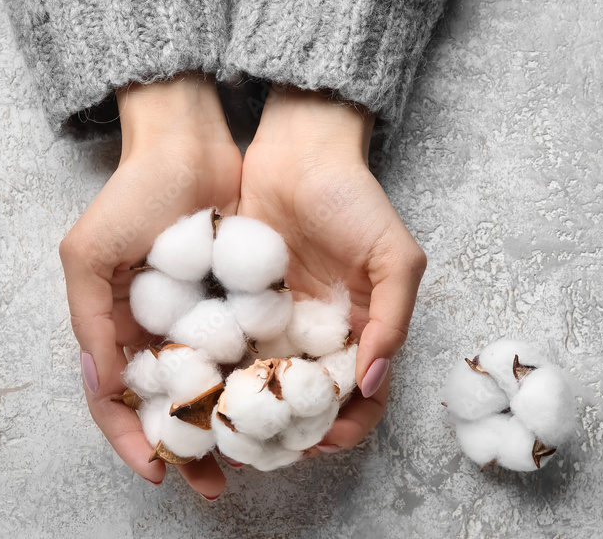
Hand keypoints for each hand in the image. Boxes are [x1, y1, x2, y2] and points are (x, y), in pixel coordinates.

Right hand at [59, 74, 240, 497]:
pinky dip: (253, 384)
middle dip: (187, 450)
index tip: (159, 472)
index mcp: (114, 329)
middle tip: (214, 486)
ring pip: (211, 390)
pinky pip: (245, 353)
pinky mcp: (238, 303)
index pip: (116, 400)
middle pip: (169, 407)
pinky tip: (273, 407)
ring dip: (224, 427)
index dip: (133, 440)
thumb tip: (103, 386)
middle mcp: (156, 333)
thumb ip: (91, 321)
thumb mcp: (89, 254)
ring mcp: (199, 320)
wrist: (189, 144)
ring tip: (249, 460)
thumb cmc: (131, 195)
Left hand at [238, 85, 425, 454]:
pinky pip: (231, 352)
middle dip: (294, 433)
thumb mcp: (394, 256)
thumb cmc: (354, 200)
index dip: (348, 426)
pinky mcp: (238, 306)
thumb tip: (373, 383)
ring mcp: (275, 324)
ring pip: (266, 387)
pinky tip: (208, 395)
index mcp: (361, 332)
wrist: (298, 152)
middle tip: (269, 450)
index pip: (361, 398)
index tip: (322, 441)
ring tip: (234, 435)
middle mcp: (318, 336)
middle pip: (309, 403)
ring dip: (254, 416)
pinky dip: (223, 378)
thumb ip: (392, 319)